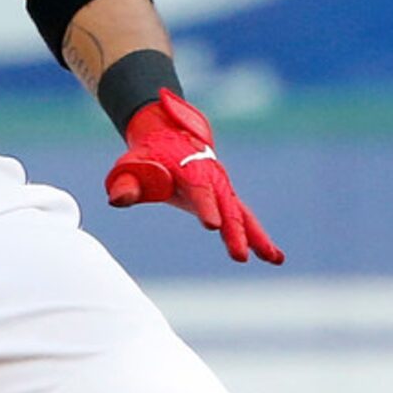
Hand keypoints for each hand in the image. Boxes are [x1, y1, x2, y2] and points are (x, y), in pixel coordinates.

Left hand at [106, 88, 283, 265]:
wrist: (166, 134)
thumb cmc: (145, 156)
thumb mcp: (129, 166)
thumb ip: (126, 184)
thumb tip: (118, 200)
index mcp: (187, 170)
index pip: (198, 190)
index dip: (206, 207)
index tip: (213, 226)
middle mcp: (211, 179)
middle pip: (225, 207)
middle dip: (233, 233)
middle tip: (239, 256)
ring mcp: (222, 188)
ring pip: (241, 214)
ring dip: (256, 237)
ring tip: (274, 258)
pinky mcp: (227, 197)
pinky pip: (244, 218)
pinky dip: (258, 236)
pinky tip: (274, 258)